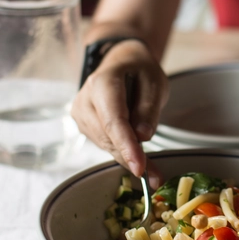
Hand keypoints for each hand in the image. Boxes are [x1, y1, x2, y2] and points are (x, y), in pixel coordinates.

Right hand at [71, 39, 166, 188]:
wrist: (122, 62)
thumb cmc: (140, 70)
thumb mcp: (155, 82)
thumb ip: (149, 108)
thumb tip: (143, 136)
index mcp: (102, 83)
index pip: (113, 120)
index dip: (127, 146)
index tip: (140, 167)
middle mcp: (85, 99)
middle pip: (108, 137)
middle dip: (132, 157)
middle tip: (156, 177)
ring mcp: (81, 113)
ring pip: (106, 145)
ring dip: (129, 158)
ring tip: (153, 171)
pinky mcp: (85, 125)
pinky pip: (105, 144)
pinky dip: (123, 153)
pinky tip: (139, 159)